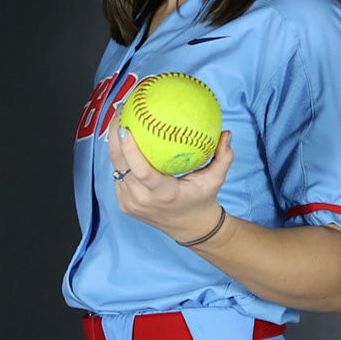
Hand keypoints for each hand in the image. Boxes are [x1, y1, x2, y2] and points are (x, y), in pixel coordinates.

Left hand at [108, 126, 233, 243]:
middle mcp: (143, 200)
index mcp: (164, 194)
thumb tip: (226, 133)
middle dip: (115, 136)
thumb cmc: (202, 199)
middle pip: (121, 165)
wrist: (189, 228)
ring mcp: (130, 203)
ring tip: (119, 119)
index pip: (142, 171)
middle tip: (121, 111)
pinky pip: (118, 175)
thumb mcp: (215, 180)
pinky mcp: (124, 204)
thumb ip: (223, 157)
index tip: (126, 128)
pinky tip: (121, 138)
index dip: (130, 149)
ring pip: (115, 168)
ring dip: (114, 143)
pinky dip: (119, 157)